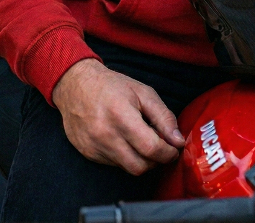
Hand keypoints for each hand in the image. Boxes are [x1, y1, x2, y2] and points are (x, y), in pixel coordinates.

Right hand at [52, 58, 184, 173]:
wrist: (76, 86)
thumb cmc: (112, 86)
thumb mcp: (143, 92)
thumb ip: (163, 117)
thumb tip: (178, 140)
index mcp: (121, 115)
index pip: (151, 148)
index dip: (168, 153)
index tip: (174, 148)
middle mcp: (105, 135)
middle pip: (140, 166)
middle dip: (156, 160)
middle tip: (161, 147)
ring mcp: (94, 147)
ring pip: (127, 168)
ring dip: (141, 160)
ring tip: (143, 142)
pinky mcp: (88, 154)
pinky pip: (114, 165)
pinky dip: (125, 157)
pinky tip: (125, 141)